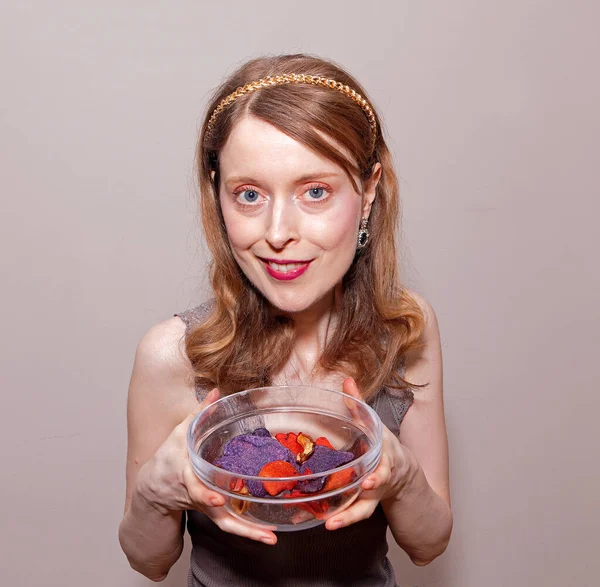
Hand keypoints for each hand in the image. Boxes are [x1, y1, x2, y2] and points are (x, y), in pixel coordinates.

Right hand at [135, 388, 277, 544]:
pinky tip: (270, 536)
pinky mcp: (212, 512)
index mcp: (182, 472)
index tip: (217, 498)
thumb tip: (216, 391)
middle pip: (209, 506)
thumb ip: (200, 413)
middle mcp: (193, 492)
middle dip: (229, 517)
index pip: (192, 484)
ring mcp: (203, 506)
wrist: (153, 489)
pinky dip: (249, 532)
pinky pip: (231, 525)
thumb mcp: (180, 433)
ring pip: (224, 522)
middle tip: (249, 523)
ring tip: (270, 537)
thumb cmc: (168, 458)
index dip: (203, 493)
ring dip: (247, 532)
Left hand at [325, 378, 411, 530]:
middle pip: (373, 494)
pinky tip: (325, 523)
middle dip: (361, 503)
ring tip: (329, 525)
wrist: (403, 473)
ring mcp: (374, 495)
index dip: (377, 477)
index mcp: (385, 458)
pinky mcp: (365, 503)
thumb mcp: (374, 424)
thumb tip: (346, 381)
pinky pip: (355, 513)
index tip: (369, 482)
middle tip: (344, 512)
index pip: (384, 469)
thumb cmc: (384, 446)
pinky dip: (342, 520)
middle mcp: (381, 479)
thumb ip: (359, 405)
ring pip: (363, 510)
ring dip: (347, 518)